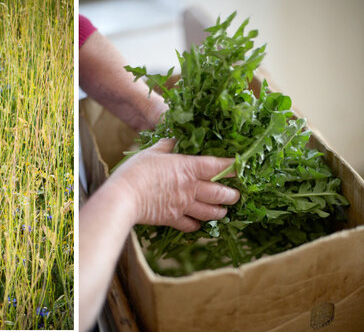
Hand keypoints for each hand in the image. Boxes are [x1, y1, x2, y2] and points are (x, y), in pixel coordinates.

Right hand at [109, 139, 239, 231]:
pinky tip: (198, 223)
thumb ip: (166, 146)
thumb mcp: (151, 152)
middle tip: (235, 194)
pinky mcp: (173, 219)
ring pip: (211, 212)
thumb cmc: (136, 171)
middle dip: (231, 194)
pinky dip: (198, 225)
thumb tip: (174, 139)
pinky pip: (191, 225)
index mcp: (188, 168)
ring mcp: (183, 206)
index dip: (233, 167)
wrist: (123, 198)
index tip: (242, 167)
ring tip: (223, 210)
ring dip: (220, 212)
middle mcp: (190, 188)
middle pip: (220, 193)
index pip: (218, 167)